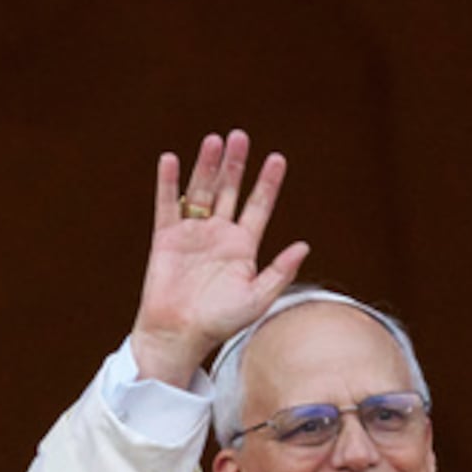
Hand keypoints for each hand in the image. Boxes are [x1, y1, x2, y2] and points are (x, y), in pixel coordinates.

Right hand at [131, 130, 309, 386]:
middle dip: (236, 164)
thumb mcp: (258, 298)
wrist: (180, 335)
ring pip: (201, 191)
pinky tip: (171, 160)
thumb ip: (280, 271)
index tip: (278, 158)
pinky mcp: (166, 238)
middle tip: (240, 136)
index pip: (259, 206)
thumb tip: (305, 245)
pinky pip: (167, 204)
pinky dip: (168, 183)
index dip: (268, 183)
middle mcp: (219, 235)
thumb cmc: (221, 322)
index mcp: (243, 247)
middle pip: (230, 190)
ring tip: (214, 140)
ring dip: (207, 166)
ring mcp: (192, 234)